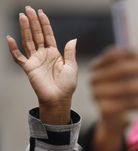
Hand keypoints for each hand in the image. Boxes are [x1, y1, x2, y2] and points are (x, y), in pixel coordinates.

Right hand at [7, 6, 77, 123]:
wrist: (59, 98)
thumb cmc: (67, 85)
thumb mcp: (71, 67)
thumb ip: (69, 53)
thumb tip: (73, 39)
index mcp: (54, 54)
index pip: (48, 35)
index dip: (44, 24)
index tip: (41, 13)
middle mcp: (43, 55)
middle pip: (36, 35)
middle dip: (33, 22)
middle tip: (28, 9)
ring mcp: (35, 60)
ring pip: (28, 41)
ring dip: (25, 29)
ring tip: (22, 17)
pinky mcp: (28, 68)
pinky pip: (18, 57)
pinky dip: (13, 48)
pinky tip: (10, 38)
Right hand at [90, 47, 137, 150]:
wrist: (114, 121)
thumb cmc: (124, 94)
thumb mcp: (125, 78)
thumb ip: (134, 67)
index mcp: (97, 66)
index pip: (112, 55)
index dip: (129, 53)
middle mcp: (94, 79)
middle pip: (120, 69)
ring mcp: (97, 95)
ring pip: (127, 87)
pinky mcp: (105, 109)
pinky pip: (130, 104)